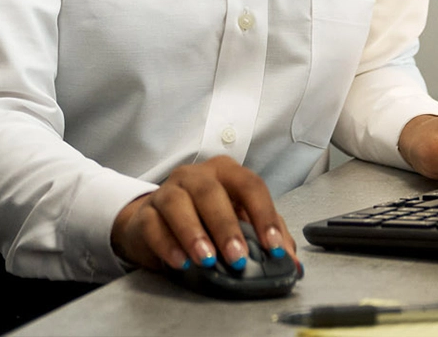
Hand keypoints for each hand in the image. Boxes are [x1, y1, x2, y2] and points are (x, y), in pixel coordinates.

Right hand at [109, 155, 297, 272]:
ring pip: (178, 204)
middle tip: (238, 258)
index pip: (250, 185)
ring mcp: (167, 192)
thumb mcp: (238, 223)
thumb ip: (265, 238)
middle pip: (211, 192)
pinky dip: (167, 245)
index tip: (273, 245)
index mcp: (226, 173)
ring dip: (194, 233)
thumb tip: (292, 264)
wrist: (155, 224)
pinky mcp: (145, 214)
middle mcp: (195, 176)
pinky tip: (180, 263)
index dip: (263, 214)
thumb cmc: (204, 219)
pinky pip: (153, 225)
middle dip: (226, 226)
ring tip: (208, 260)